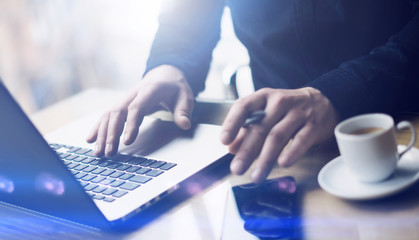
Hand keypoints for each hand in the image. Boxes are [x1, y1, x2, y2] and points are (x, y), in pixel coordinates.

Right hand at [86, 65, 193, 156]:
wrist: (164, 76)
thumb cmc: (175, 89)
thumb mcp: (186, 97)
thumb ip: (184, 111)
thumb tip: (185, 125)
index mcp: (150, 90)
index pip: (137, 107)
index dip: (131, 124)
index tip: (127, 141)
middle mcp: (133, 93)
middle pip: (118, 112)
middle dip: (112, 133)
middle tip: (110, 153)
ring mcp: (125, 98)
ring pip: (108, 115)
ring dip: (102, 134)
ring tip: (99, 154)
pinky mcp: (121, 104)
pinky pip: (106, 116)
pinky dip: (98, 128)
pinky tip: (90, 140)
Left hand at [220, 87, 337, 182]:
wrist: (322, 101)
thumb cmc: (287, 110)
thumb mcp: (266, 114)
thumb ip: (247, 130)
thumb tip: (231, 148)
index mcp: (263, 97)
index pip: (244, 106)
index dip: (232, 123)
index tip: (224, 140)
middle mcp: (279, 102)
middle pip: (260, 127)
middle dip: (247, 151)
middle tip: (237, 168)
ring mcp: (298, 113)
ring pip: (278, 136)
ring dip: (265, 159)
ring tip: (256, 175)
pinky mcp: (314, 125)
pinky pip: (301, 140)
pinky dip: (292, 152)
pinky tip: (282, 164)